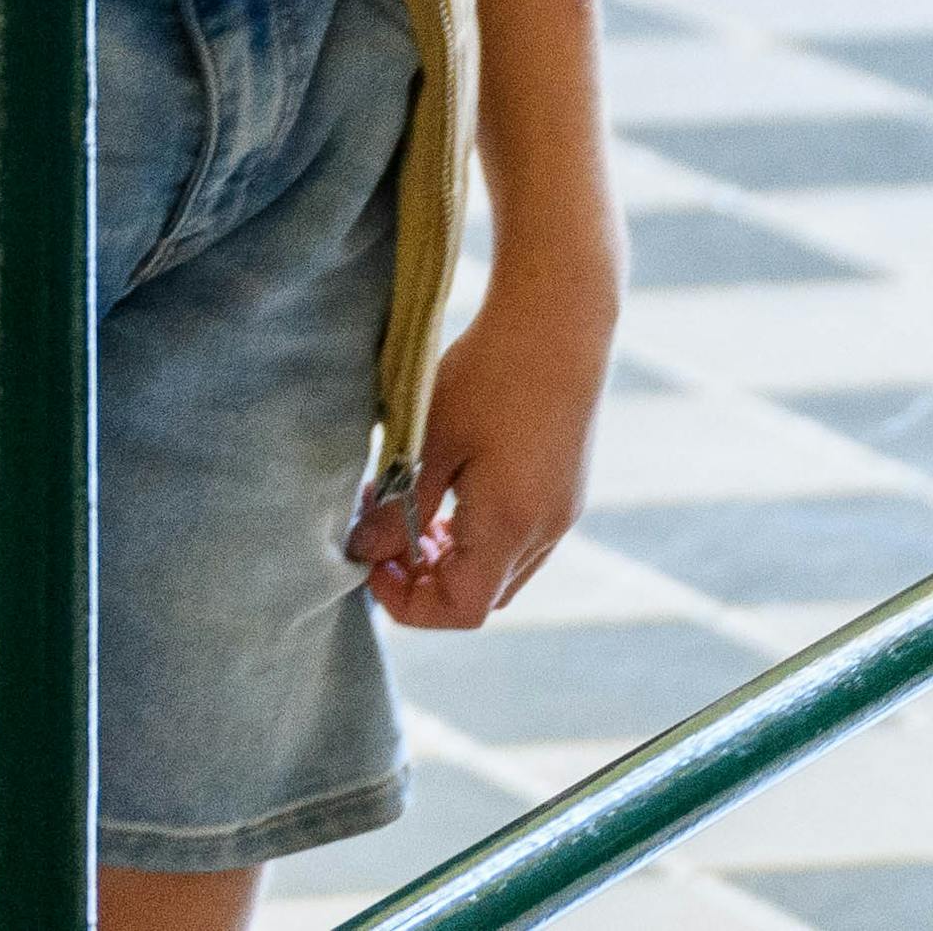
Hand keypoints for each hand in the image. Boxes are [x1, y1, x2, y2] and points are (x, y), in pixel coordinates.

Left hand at [356, 271, 608, 630]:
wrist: (559, 322)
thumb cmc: (489, 375)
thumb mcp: (430, 440)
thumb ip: (400, 506)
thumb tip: (364, 552)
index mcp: (511, 527)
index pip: (462, 610)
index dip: (410, 604)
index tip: (370, 564)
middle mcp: (546, 532)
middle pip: (483, 595)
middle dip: (426, 581)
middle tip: (380, 534)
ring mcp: (564, 512)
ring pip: (504, 569)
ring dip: (453, 558)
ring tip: (408, 507)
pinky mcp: (568, 489)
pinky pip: (523, 539)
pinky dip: (481, 535)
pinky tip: (450, 489)